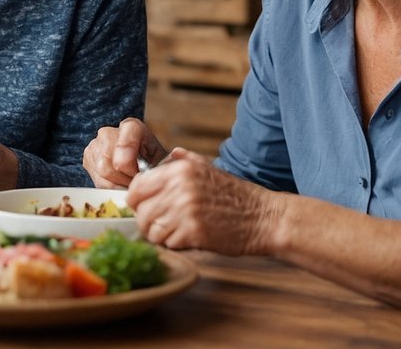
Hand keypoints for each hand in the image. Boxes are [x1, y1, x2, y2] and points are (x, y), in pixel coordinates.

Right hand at [83, 117, 167, 187]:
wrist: (137, 166)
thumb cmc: (151, 165)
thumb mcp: (161, 162)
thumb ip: (162, 164)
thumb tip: (159, 167)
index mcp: (132, 127)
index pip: (128, 133)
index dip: (129, 155)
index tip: (136, 173)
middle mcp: (110, 132)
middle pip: (111, 159)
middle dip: (125, 178)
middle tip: (136, 184)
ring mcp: (96, 144)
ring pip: (102, 170)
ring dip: (117, 184)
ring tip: (129, 185)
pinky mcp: (88, 158)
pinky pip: (96, 178)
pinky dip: (109, 187)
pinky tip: (119, 186)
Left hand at [127, 149, 277, 255]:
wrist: (263, 217)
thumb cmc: (236, 196)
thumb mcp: (209, 168)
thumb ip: (185, 160)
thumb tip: (170, 155)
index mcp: (180, 169)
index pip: (136, 187)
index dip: (136, 200)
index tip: (145, 207)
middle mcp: (179, 186)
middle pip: (140, 211)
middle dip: (147, 221)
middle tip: (162, 224)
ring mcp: (185, 210)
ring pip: (151, 230)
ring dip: (160, 235)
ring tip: (177, 232)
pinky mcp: (193, 232)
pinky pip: (167, 243)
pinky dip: (174, 245)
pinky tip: (189, 238)